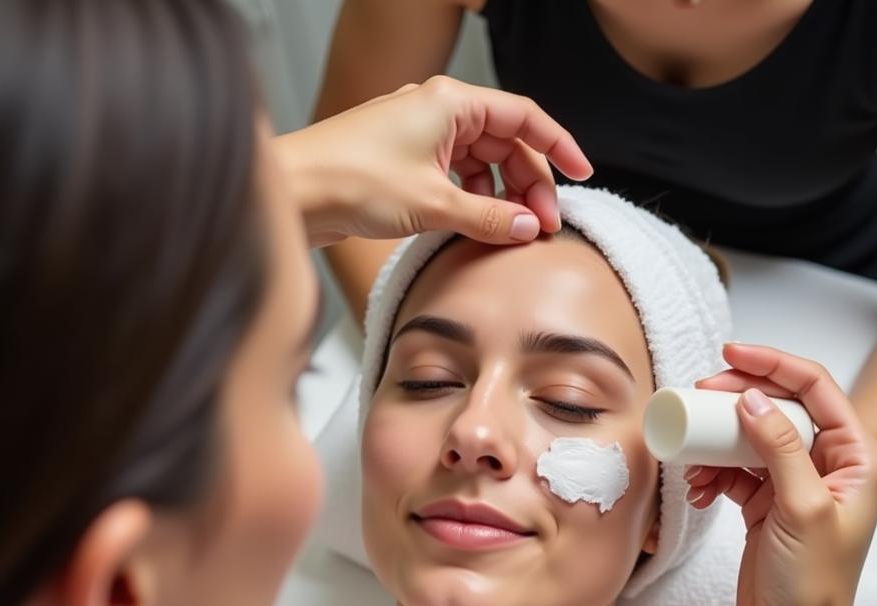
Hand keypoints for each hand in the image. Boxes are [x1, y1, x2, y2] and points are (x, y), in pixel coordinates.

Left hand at [277, 76, 591, 246]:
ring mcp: (419, 138)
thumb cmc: (352, 181)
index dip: (558, 146)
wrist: (294, 193)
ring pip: (479, 165)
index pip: (524, 117)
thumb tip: (530, 227)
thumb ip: (489, 217)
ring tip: (512, 232)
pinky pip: (453, 179)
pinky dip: (470, 202)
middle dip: (528, 184)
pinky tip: (476, 228)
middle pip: (504, 144)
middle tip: (544, 226)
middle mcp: (437, 112)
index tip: (582, 174)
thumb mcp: (433, 204)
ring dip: (499, 197)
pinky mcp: (403, 164)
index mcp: (451, 102)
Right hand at [684, 344, 876, 605]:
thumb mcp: (800, 508)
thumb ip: (781, 448)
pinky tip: (698, 490)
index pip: (816, 390)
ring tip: (693, 463)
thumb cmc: (812, 585)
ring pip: (751, 438)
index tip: (730, 354)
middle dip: (736, 402)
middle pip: (779, 407)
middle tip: (699, 399)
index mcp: (857, 458)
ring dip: (717, 444)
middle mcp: (829, 465)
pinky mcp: (766, 504)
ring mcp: (795, 484)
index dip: (773, 365)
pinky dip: (712, 474)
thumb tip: (755, 399)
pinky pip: (734, 470)